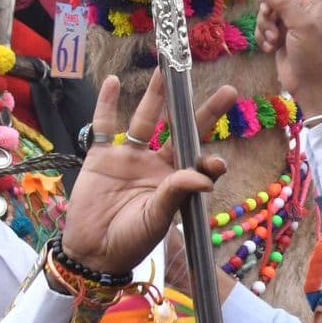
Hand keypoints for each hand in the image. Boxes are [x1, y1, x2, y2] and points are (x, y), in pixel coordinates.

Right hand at [58, 72, 236, 274]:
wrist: (92, 251)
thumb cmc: (131, 241)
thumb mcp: (157, 219)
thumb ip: (177, 193)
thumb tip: (207, 175)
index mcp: (174, 182)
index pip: (198, 162)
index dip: (210, 160)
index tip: (217, 163)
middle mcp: (155, 164)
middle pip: (180, 130)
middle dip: (203, 112)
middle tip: (229, 92)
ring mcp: (129, 157)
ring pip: (145, 118)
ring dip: (156, 95)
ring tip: (167, 71)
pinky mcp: (102, 156)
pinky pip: (104, 125)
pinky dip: (107, 104)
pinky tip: (114, 83)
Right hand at [257, 0, 321, 116]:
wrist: (309, 85)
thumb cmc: (314, 54)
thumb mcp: (302, 25)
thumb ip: (284, 4)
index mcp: (316, 0)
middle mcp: (303, 7)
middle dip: (269, 6)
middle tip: (274, 24)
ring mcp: (289, 22)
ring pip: (266, 8)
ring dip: (265, 24)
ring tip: (273, 39)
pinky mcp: (278, 35)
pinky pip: (262, 25)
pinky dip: (262, 35)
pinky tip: (269, 47)